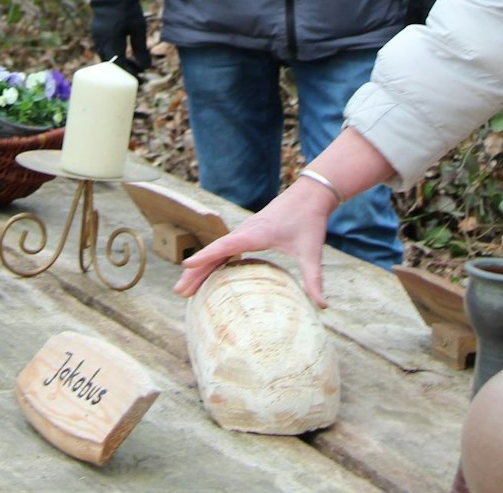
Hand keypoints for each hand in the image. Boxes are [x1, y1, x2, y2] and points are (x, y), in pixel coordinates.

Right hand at [89, 0, 150, 69]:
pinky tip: (124, 52)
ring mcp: (97, 37)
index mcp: (111, 42)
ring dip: (119, 63)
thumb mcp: (138, 28)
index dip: (129, 74)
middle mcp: (101, 42)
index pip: (119, 67)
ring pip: (106, 58)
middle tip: (139, 73)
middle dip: (124, 71)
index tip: (141, 78)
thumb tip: (146, 67)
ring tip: (133, 63)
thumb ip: (141, 48)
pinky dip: (114, 54)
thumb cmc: (127, 7)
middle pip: (111, 65)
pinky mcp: (96, 32)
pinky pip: (104, 49)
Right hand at [174, 180, 337, 306]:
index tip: (186, 267)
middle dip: (196, 273)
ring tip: (185, 290)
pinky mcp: (248, 233)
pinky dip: (212, 262)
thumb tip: (322, 306)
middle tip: (180, 293)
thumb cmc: (309, 221)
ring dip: (200, 269)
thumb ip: (314, 279)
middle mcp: (245, 232)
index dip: (205, 257)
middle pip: (214, 253)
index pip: (225, 247)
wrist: (310, 196)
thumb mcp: (312, 252)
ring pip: (216, 252)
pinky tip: (207, 276)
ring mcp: (244, 232)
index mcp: (256, 234)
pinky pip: (224, 250)